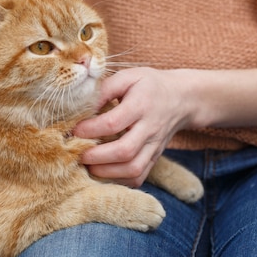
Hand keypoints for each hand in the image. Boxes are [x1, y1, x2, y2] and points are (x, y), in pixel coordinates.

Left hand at [73, 68, 191, 186]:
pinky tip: (104, 172)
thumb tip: (80, 105)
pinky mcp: (155, 158)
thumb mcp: (128, 76)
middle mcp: (150, 128)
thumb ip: (104, 89)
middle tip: (78, 153)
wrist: (182, 98)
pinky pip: (139, 177)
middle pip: (124, 151)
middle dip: (96, 156)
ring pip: (133, 169)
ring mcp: (154, 146)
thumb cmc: (149, 85)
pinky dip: (119, 180)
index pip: (113, 123)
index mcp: (141, 104)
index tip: (74, 130)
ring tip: (89, 166)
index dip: (90, 129)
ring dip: (106, 172)